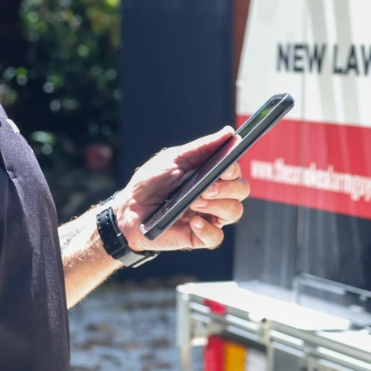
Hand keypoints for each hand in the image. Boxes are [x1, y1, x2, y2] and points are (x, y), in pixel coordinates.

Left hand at [113, 127, 250, 251]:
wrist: (129, 209)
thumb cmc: (151, 182)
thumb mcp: (174, 159)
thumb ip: (202, 147)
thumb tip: (228, 133)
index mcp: (211, 175)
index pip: (235, 172)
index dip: (233, 169)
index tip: (223, 168)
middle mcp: (216, 196)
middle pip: (241, 191)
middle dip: (227, 189)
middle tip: (206, 189)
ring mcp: (210, 216)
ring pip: (234, 212)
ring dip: (218, 206)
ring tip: (194, 203)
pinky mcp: (200, 236)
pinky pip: (216, 237)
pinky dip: (208, 230)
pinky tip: (193, 222)